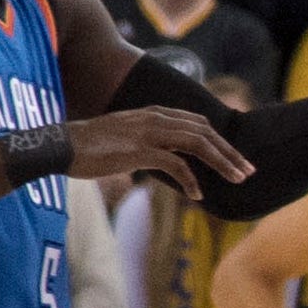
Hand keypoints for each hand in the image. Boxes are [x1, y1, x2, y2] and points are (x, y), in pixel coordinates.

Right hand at [65, 105, 251, 199]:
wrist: (59, 146)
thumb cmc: (89, 146)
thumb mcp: (125, 138)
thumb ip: (149, 143)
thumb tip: (167, 160)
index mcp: (152, 113)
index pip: (197, 121)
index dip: (220, 139)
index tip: (236, 157)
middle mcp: (153, 118)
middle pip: (204, 131)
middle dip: (230, 151)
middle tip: (249, 171)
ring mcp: (146, 133)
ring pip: (197, 143)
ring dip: (222, 162)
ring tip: (237, 179)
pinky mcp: (138, 150)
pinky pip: (175, 163)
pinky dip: (191, 179)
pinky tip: (198, 194)